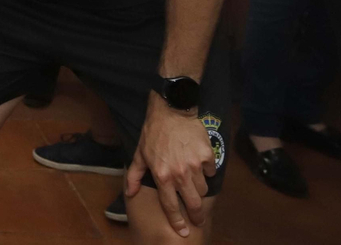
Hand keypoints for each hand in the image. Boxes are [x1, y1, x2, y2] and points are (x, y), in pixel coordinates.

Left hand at [125, 94, 214, 237]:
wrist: (172, 111)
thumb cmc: (153, 132)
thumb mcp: (140, 153)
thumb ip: (134, 175)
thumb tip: (129, 193)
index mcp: (162, 176)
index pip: (171, 206)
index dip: (177, 221)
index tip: (183, 231)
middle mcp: (180, 174)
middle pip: (193, 204)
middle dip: (197, 215)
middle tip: (198, 218)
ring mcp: (195, 166)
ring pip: (203, 188)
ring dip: (200, 189)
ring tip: (195, 183)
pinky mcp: (207, 156)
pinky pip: (211, 171)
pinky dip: (207, 171)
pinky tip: (201, 164)